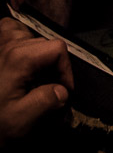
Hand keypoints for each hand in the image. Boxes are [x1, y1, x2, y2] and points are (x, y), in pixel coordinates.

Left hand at [0, 17, 72, 144]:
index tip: (62, 91)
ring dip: (36, 51)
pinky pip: (6, 32)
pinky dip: (16, 40)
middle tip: (50, 90)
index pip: (58, 50)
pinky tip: (20, 57)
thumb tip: (62, 91)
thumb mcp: (19, 120)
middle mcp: (7, 47)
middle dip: (54, 67)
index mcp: (19, 59)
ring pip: (25, 33)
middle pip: (46, 43)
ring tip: (37, 73)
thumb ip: (46, 102)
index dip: (66, 71)